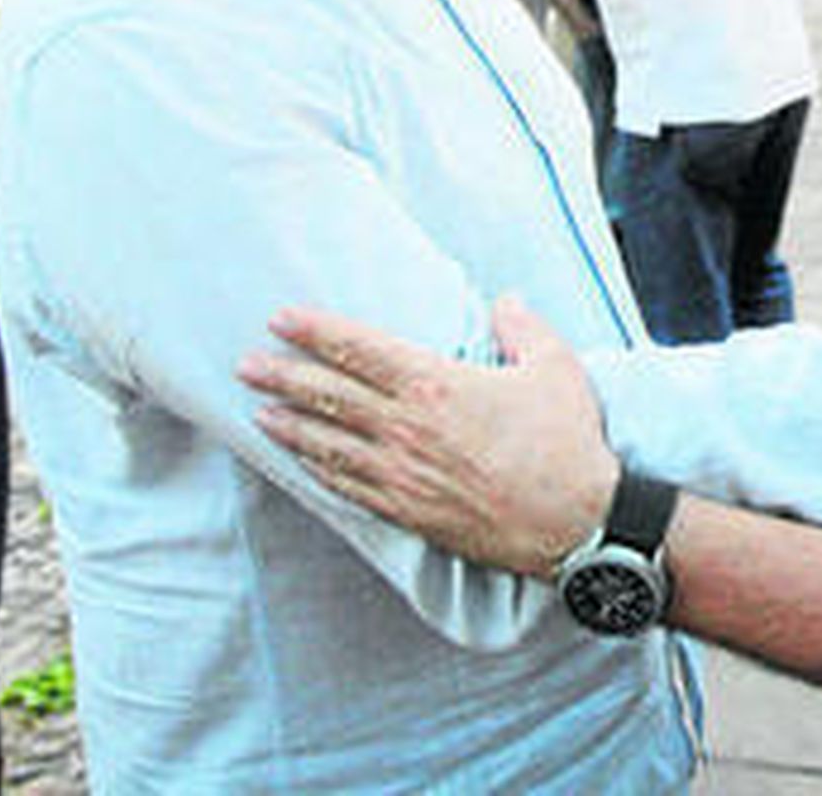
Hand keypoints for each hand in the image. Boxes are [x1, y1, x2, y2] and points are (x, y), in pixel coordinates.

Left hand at [238, 297, 617, 576]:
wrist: (575, 521)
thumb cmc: (566, 441)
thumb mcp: (555, 366)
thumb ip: (523, 326)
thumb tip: (504, 301)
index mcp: (437, 384)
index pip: (360, 350)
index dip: (317, 332)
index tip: (282, 319)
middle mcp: (408, 428)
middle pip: (330, 396)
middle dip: (284, 377)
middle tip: (246, 365)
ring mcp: (403, 474)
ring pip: (330, 445)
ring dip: (290, 427)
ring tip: (259, 413)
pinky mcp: (409, 512)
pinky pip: (350, 489)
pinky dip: (319, 472)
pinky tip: (302, 464)